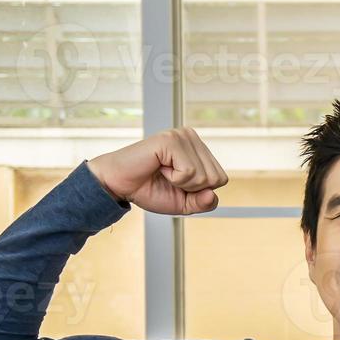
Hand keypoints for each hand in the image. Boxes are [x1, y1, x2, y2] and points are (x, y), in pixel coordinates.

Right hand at [86, 127, 226, 215]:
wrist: (119, 185)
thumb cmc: (149, 189)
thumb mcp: (184, 203)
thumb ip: (204, 202)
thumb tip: (212, 195)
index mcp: (198, 148)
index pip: (221, 179)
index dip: (199, 191)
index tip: (177, 183)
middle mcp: (192, 137)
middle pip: (216, 178)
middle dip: (192, 188)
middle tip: (168, 178)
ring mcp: (182, 136)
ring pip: (204, 177)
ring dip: (181, 183)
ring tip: (162, 171)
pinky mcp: (171, 140)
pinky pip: (189, 172)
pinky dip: (174, 179)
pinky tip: (159, 167)